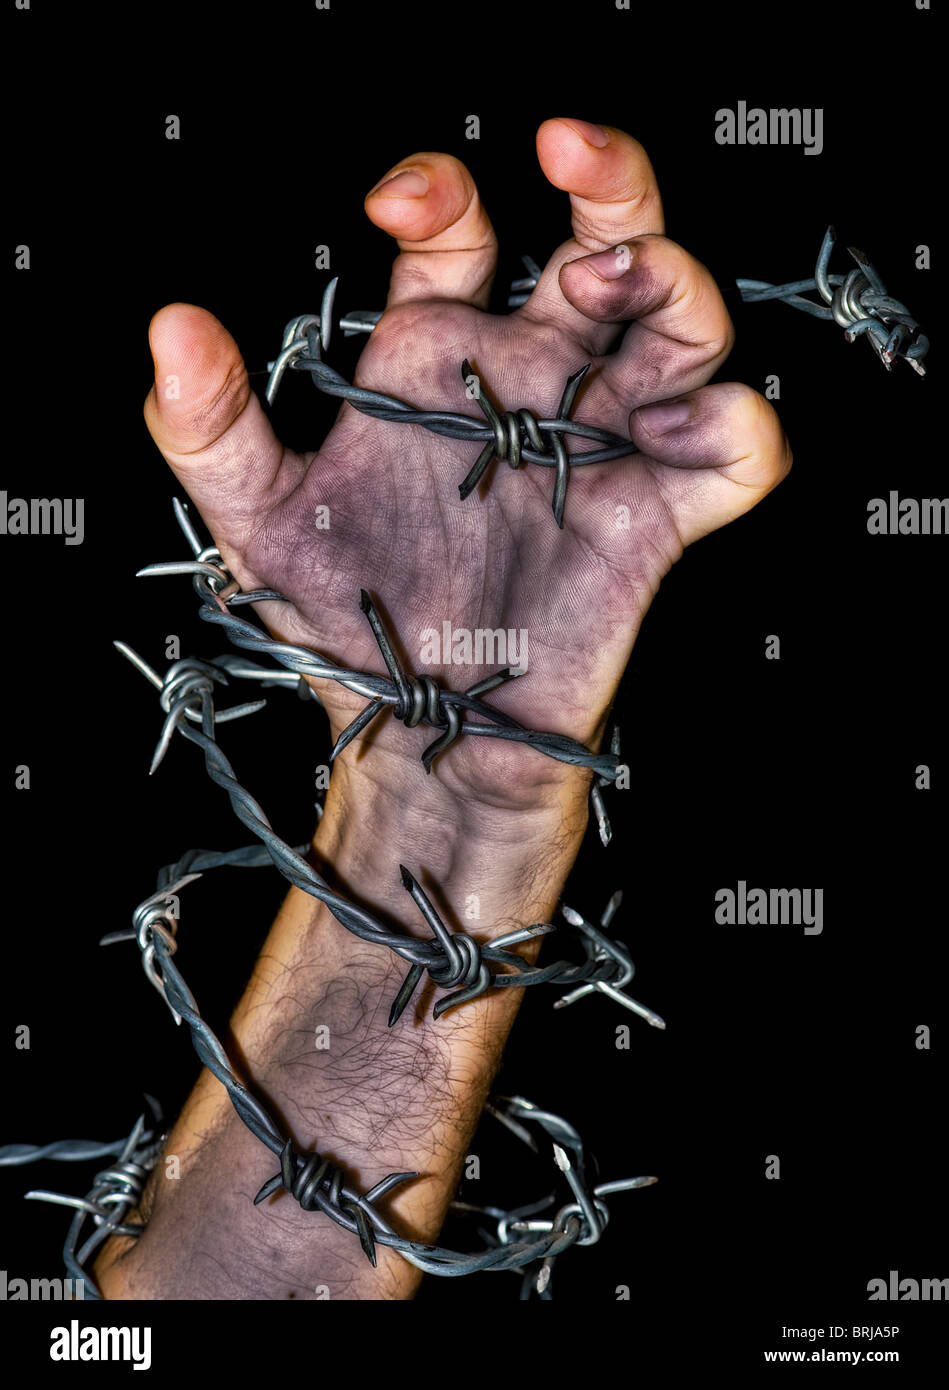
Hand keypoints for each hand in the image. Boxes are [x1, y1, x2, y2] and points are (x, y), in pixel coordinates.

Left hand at [143, 117, 790, 821]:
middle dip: (608, 184)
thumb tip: (172, 327)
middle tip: (571, 159)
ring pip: (684, 326)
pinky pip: (735, 454)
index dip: (441, 189)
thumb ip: (214, 425)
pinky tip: (674, 429)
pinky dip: (737, 427)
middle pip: (605, 243)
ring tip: (621, 289)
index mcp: (440, 358)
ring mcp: (600, 447)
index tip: (401, 203)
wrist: (420, 735)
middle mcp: (531, 384)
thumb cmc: (345, 624)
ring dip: (674, 282)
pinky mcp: (656, 520)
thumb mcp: (262, 522)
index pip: (462, 230)